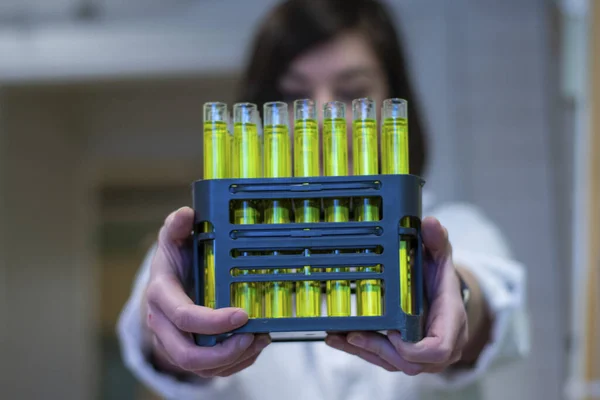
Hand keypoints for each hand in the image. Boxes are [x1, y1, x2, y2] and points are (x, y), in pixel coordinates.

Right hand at [144, 207, 270, 377]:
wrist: (167, 280)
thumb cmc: (175, 257)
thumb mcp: (173, 237)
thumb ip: (176, 225)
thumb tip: (185, 214)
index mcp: (161, 294)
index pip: (184, 317)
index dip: (213, 321)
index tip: (243, 314)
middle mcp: (162, 324)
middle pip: (187, 354)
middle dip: (223, 352)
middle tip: (252, 337)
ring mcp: (172, 342)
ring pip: (200, 368)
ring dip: (234, 359)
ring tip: (260, 340)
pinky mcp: (187, 353)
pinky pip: (209, 371)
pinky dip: (235, 364)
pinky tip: (253, 347)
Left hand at [325, 216, 467, 374]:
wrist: (443, 296)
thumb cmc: (439, 277)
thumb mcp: (440, 256)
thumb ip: (437, 241)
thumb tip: (430, 222)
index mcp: (451, 322)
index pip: (439, 349)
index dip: (414, 347)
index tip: (392, 332)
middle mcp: (440, 346)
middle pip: (411, 362)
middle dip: (380, 350)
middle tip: (354, 334)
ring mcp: (422, 356)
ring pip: (393, 364)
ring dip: (364, 352)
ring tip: (338, 337)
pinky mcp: (405, 356)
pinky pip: (383, 360)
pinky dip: (360, 351)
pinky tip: (338, 339)